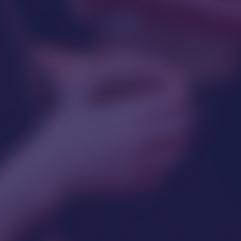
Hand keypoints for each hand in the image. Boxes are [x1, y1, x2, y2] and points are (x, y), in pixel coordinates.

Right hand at [39, 56, 191, 197]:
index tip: (178, 94)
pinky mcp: (136, 183)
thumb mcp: (77, 96)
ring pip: (178, 153)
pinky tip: (157, 158)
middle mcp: (139, 141)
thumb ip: (94, 77)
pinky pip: (163, 174)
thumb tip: (99, 57)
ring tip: (173, 137)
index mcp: (128, 116)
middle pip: (183, 127)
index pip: (172, 103)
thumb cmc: (62, 130)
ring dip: (178, 143)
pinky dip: (164, 166)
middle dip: (185, 119)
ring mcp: (140, 164)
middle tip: (182, 115)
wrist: (55, 168)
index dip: (180, 96)